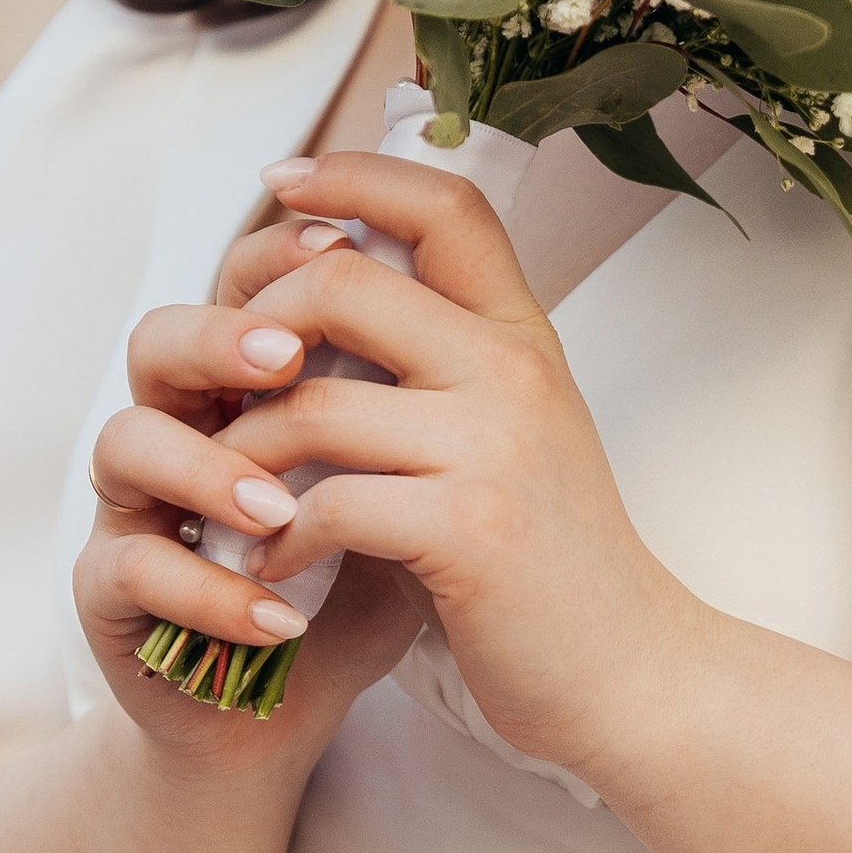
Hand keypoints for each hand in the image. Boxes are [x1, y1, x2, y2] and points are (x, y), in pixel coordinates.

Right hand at [74, 214, 425, 778]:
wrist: (296, 712)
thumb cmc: (354, 586)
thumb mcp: (404, 485)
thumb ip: (415, 405)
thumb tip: (476, 309)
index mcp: (246, 388)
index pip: (238, 284)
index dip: (276, 250)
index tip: (339, 239)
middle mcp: (180, 430)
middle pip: (158, 339)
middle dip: (218, 336)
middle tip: (282, 359)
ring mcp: (135, 509)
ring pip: (124, 441)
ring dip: (206, 470)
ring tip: (277, 510)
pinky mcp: (111, 595)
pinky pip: (135, 569)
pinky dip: (210, 592)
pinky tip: (279, 617)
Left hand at [106, 155, 689, 775]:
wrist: (630, 676)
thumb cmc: (552, 559)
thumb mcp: (514, 429)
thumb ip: (443, 360)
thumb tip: (331, 287)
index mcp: (522, 336)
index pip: (444, 205)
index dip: (353, 177)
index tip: (281, 188)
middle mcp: (512, 372)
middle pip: (343, 283)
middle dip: (253, 329)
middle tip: (220, 389)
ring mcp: (494, 448)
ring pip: (310, 402)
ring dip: (240, 455)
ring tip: (224, 498)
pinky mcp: (469, 532)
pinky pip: (325, 504)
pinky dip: (276, 538)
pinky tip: (269, 566)